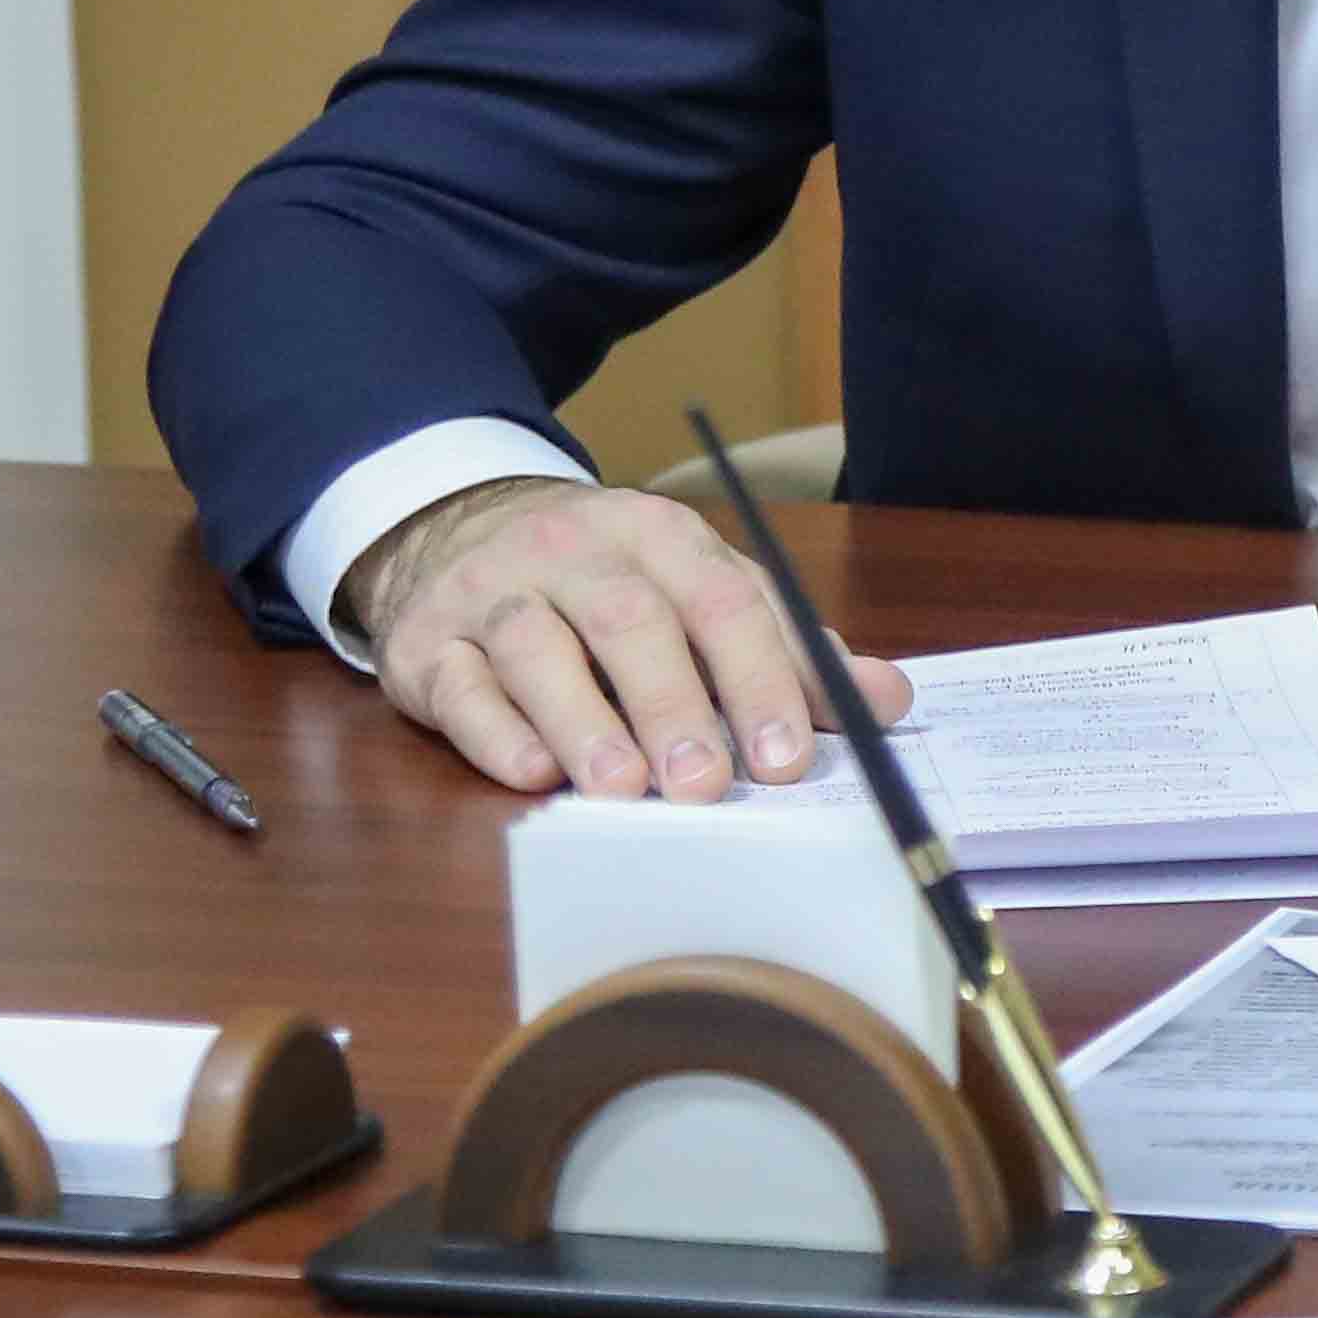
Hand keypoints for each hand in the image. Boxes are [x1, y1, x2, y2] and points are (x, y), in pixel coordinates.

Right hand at [342, 476, 911, 798]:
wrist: (461, 528)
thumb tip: (889, 702)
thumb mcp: (702, 592)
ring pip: (539, 649)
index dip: (760, 678)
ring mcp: (495, 594)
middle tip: (705, 786)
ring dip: (583, 722)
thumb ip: (789, 650)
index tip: (787, 758)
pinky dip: (495, 730)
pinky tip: (529, 773)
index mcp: (661, 538)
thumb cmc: (610, 584)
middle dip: (673, 706)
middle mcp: (576, 553)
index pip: (723, 602)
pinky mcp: (427, 644)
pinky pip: (460, 685)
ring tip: (621, 789)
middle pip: (630, 622)